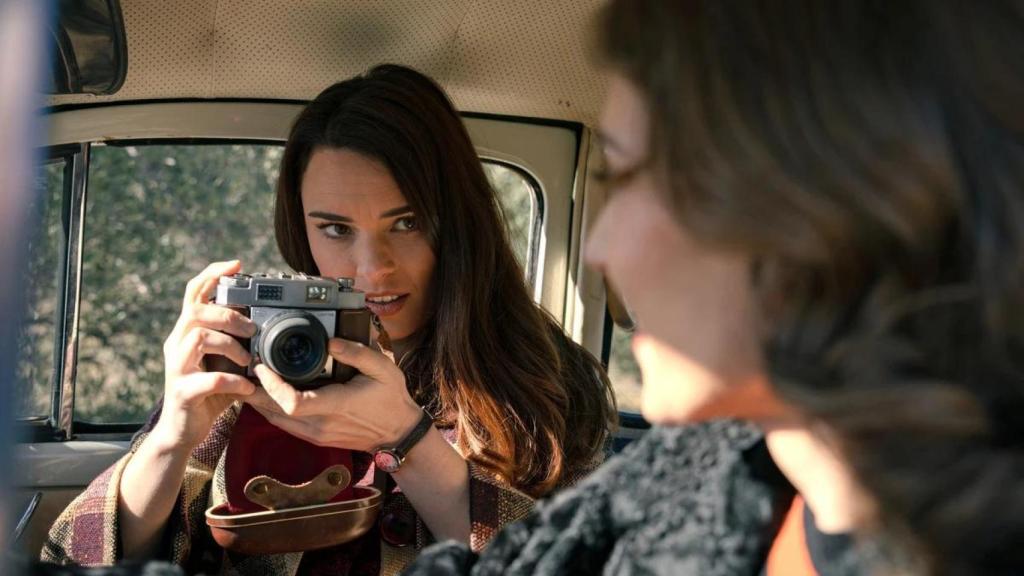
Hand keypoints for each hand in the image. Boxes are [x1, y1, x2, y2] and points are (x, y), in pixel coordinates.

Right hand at [154, 260, 256, 450]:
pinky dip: (233, 380)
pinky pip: (208, 379)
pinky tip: (247, 386)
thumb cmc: (207, 394)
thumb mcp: (224, 362)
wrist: (183, 432)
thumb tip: (268, 325)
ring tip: (248, 359)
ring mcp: (176, 368)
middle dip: (227, 314)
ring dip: (229, 345)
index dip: (212, 274)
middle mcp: (177, 345)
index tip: (237, 264)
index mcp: (187, 333)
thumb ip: (238, 342)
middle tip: (252, 329)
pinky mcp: (181, 392)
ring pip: (198, 338)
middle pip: (195, 311)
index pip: (193, 293)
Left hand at [245, 338, 422, 452]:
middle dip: (254, 390)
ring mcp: (317, 434)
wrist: (399, 433)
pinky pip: (284, 425)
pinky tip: (267, 395)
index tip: (262, 366)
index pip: (292, 402)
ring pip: (274, 420)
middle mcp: (321, 424)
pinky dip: (270, 409)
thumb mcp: (383, 369)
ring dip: (259, 401)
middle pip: (274, 412)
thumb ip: (357, 353)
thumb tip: (331, 340)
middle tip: (244, 369)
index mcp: (336, 405)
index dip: (271, 385)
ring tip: (250, 379)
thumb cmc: (391, 400)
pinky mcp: (315, 438)